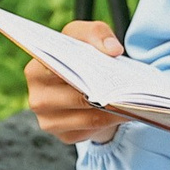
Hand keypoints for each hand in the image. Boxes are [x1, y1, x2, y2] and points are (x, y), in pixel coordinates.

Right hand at [27, 20, 126, 144]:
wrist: (80, 86)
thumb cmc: (79, 57)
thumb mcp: (85, 36)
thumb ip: (97, 33)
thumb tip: (113, 50)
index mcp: (36, 71)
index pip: (57, 67)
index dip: (83, 65)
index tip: (108, 60)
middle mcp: (38, 98)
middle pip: (76, 96)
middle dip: (104, 91)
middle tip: (128, 87)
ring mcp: (49, 121)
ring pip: (87, 116)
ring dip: (113, 110)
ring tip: (133, 101)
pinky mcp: (65, 136)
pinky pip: (92, 130)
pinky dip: (111, 121)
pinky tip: (126, 112)